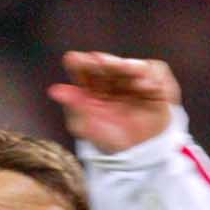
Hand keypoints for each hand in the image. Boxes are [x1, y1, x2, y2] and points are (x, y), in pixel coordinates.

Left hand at [49, 52, 178, 152]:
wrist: (137, 151)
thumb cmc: (107, 136)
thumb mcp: (86, 124)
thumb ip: (74, 105)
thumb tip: (54, 90)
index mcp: (92, 87)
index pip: (84, 71)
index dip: (78, 64)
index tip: (72, 59)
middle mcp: (112, 79)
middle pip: (107, 64)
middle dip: (103, 61)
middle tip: (96, 60)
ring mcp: (134, 79)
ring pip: (132, 66)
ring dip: (126, 66)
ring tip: (121, 67)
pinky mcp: (155, 83)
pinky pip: (155, 74)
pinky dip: (150, 78)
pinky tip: (142, 86)